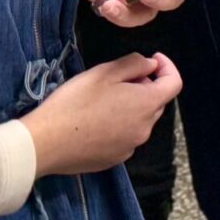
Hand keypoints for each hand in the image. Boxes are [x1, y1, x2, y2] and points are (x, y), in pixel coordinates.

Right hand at [21, 52, 181, 178]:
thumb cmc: (75, 102)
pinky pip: (124, 138)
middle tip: (119, 79)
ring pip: (139, 121)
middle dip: (145, 87)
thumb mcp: (104, 72)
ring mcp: (130, 147)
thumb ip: (134, 64)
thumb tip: (151, 66)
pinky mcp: (113, 160)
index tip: (153, 59)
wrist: (44, 143)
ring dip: (131, 107)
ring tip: (102, 100)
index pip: (174, 83)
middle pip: (156, 102)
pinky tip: (94, 122)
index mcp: (147, 105)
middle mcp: (145, 129)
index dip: (167, 67)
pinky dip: (118, 126)